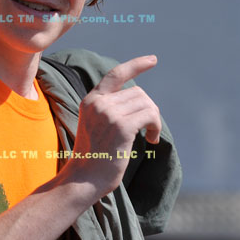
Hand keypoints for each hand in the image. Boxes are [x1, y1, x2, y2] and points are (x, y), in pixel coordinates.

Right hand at [68, 55, 161, 194]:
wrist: (83, 179)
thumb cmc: (93, 157)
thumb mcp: (95, 125)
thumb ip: (110, 108)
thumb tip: (140, 98)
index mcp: (90, 100)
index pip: (116, 74)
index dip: (136, 65)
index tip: (152, 60)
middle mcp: (98, 103)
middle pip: (138, 92)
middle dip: (148, 110)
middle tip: (149, 130)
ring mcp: (109, 113)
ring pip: (146, 103)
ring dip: (154, 120)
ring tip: (150, 136)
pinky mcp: (121, 126)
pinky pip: (150, 116)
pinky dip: (156, 127)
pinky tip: (152, 140)